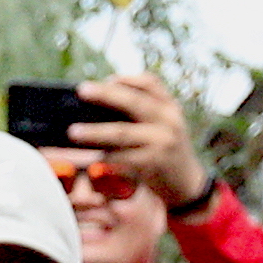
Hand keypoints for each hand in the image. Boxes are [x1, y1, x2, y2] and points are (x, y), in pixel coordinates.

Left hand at [69, 72, 210, 213]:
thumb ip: (142, 113)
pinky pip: (124, 157)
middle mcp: (168, 120)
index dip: (127, 78)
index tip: (106, 79)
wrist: (188, 184)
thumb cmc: (165, 151)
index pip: (150, 82)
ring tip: (73, 131)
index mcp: (169, 106)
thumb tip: (98, 108)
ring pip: (123, 133)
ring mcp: (163, 141)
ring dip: (95, 132)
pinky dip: (106, 157)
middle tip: (82, 90)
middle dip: (105, 94)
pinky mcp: (155, 163)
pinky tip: (93, 156)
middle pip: (133, 102)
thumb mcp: (163, 126)